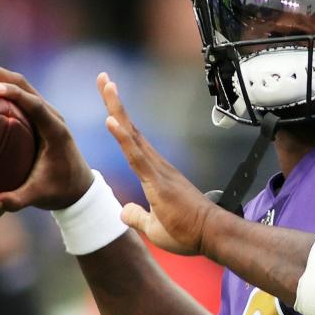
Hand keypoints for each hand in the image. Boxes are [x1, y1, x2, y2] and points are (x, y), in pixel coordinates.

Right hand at [0, 59, 94, 210]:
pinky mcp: (35, 114)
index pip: (35, 105)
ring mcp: (42, 112)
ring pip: (16, 82)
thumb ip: (16, 200)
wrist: (79, 186)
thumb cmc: (59, 191)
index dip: (15, 95)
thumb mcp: (40, 198)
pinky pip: (13, 93)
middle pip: (20, 83)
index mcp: (55, 130)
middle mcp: (49, 115)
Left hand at [97, 72, 220, 255]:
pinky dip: (122, 138)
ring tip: (106, 85)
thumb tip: (124, 212)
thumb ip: (138, 216)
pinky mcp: (158, 181)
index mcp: (154, 172)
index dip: (118, 119)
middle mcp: (156, 165)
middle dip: (114, 102)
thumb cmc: (188, 232)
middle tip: (102, 78)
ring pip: (132, 135)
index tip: (109, 96)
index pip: (131, 140)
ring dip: (117, 110)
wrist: (211, 236)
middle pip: (130, 128)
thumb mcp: (154, 227)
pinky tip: (110, 121)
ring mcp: (157, 170)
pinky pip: (136, 156)